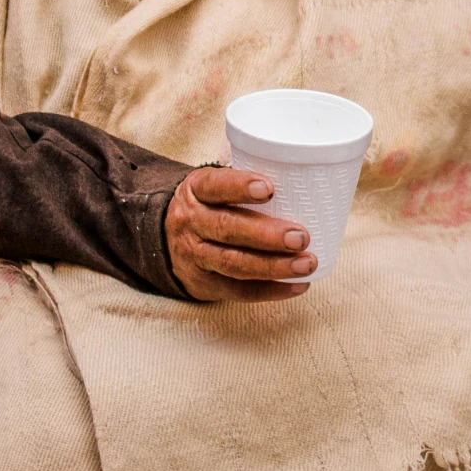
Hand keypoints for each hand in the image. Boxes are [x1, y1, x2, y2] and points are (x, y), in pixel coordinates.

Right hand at [165, 166, 314, 301]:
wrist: (164, 239)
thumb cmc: (209, 206)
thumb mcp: (215, 186)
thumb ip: (247, 183)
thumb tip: (306, 180)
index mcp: (197, 190)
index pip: (216, 186)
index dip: (240, 187)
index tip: (270, 189)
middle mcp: (192, 222)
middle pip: (228, 229)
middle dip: (267, 235)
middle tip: (301, 237)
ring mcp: (195, 256)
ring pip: (234, 263)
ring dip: (274, 266)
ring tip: (306, 264)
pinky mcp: (205, 283)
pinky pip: (238, 291)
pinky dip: (271, 290)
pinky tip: (298, 285)